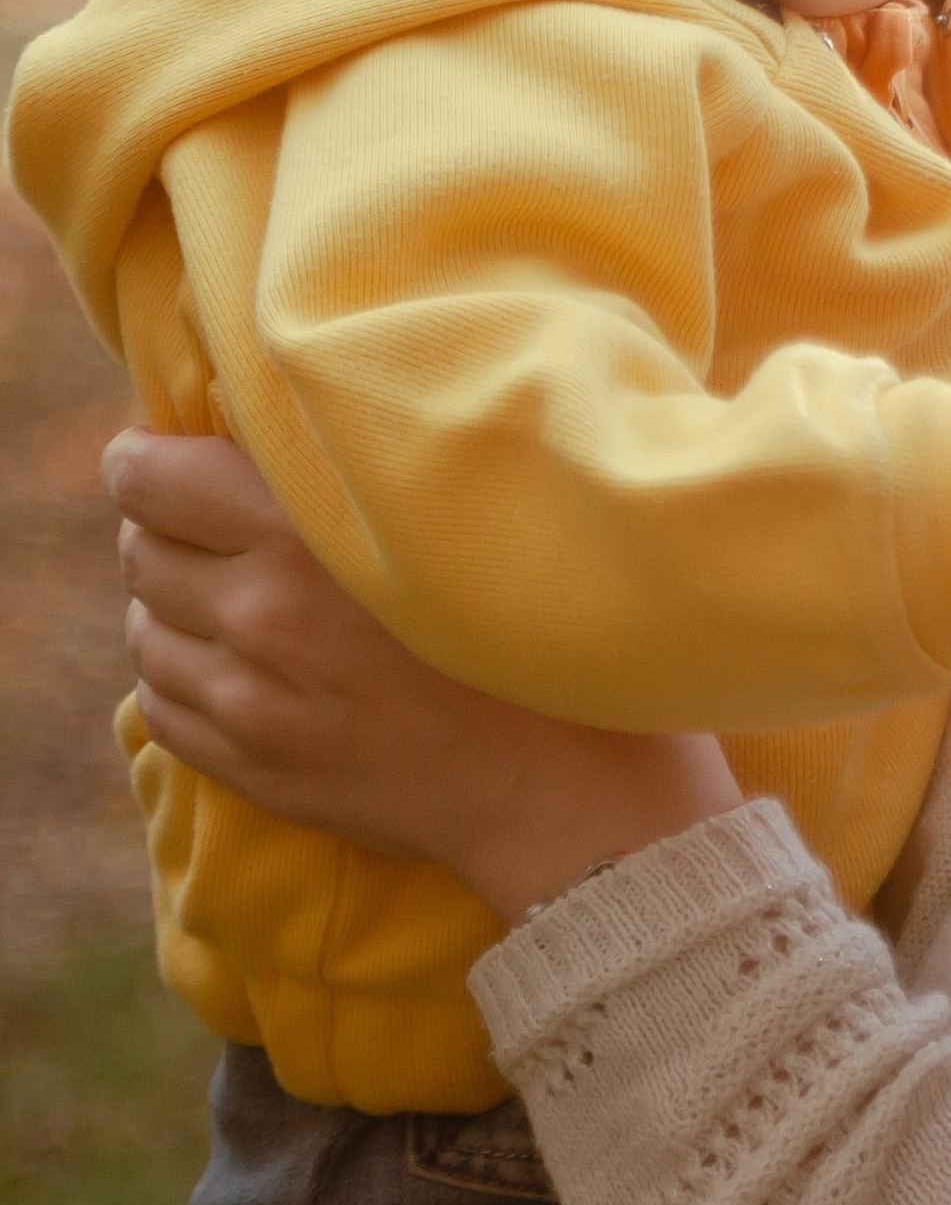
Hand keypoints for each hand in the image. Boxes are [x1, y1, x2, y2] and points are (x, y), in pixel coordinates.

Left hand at [106, 429, 743, 924]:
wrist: (557, 780)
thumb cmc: (524, 616)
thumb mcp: (438, 512)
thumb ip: (342, 467)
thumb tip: (253, 425)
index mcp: (303, 532)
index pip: (149, 480)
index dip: (142, 462)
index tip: (156, 457)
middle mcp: (259, 613)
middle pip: (139, 550)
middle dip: (164, 530)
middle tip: (211, 524)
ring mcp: (248, 701)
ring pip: (143, 629)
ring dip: (172, 606)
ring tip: (231, 598)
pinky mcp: (250, 767)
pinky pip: (160, 706)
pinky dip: (181, 677)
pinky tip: (235, 665)